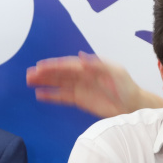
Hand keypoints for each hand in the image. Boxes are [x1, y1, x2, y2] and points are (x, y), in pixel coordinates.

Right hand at [26, 52, 162, 116]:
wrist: (133, 105)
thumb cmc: (127, 87)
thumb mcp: (115, 72)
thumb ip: (97, 65)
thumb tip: (80, 57)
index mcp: (90, 67)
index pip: (68, 65)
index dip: (54, 65)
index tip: (40, 66)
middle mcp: (83, 76)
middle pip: (60, 73)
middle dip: (45, 73)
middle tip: (29, 74)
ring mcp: (81, 88)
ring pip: (59, 84)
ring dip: (44, 82)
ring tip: (29, 82)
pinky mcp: (81, 100)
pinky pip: (63, 97)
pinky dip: (52, 96)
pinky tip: (40, 95)